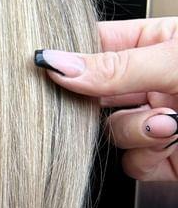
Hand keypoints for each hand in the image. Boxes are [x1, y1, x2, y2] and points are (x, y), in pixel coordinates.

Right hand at [34, 17, 177, 181]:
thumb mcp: (173, 62)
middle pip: (94, 94)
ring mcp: (154, 123)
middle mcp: (152, 83)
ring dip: (134, 131)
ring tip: (167, 122)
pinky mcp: (162, 159)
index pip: (96, 45)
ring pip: (110, 132)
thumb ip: (117, 67)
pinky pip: (131, 163)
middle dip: (94, 103)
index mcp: (155, 43)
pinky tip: (169, 142)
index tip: (42, 65)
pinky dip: (146, 156)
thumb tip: (59, 65)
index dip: (69, 56)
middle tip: (89, 102)